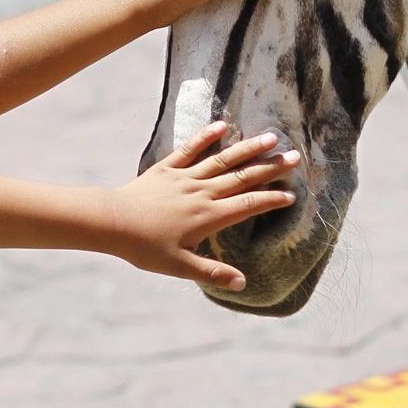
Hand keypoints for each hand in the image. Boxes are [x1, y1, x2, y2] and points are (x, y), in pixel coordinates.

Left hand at [106, 121, 299, 289]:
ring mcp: (185, 177)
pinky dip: (206, 136)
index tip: (291, 195)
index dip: (271, 200)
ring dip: (247, 148)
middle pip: (242, 177)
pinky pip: (190, 149)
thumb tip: (242, 283)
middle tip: (295, 158)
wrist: (112, 222)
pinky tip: (222, 125)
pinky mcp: (167, 168)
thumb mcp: (179, 266)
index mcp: (209, 216)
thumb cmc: (145, 247)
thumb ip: (212, 272)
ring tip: (270, 138)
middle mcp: (202, 193)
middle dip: (270, 168)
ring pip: (222, 160)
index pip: (248, 204)